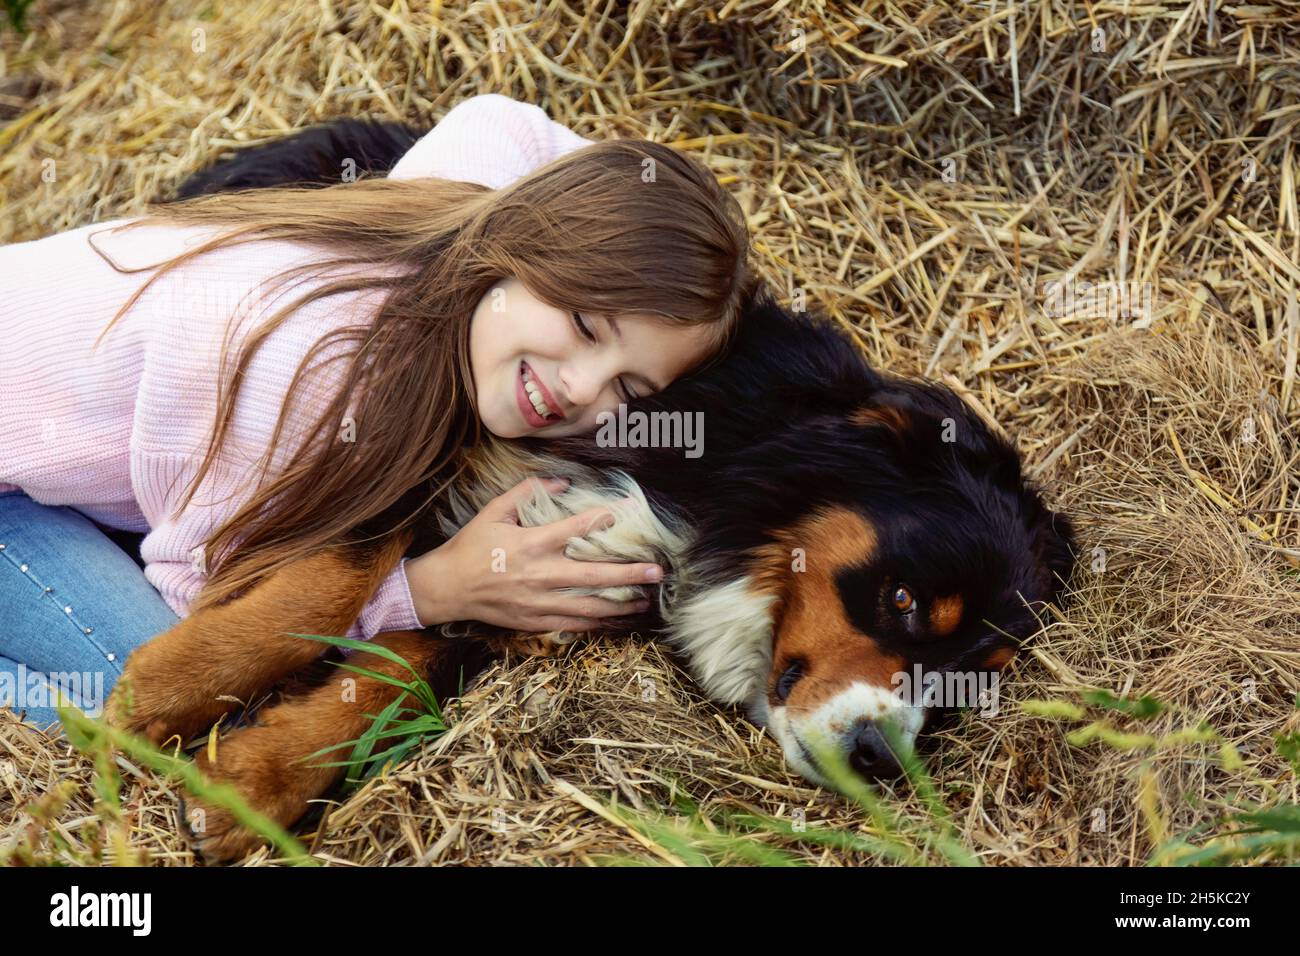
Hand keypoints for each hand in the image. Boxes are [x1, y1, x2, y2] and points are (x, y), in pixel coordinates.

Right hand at [403, 476, 663, 631]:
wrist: (446, 589)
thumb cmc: (470, 546)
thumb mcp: (493, 512)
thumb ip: (525, 492)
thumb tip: (561, 482)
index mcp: (530, 544)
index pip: (574, 529)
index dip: (603, 518)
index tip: (629, 510)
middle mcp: (538, 575)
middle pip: (592, 576)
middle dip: (628, 574)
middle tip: (656, 571)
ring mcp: (538, 602)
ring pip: (588, 607)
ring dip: (620, 605)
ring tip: (646, 601)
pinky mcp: (534, 621)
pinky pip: (573, 624)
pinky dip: (597, 623)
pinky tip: (616, 619)